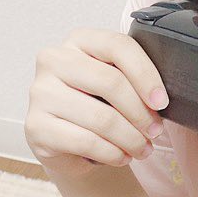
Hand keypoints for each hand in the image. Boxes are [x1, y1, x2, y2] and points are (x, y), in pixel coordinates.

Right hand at [24, 28, 167, 178]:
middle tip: (155, 130)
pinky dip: (112, 153)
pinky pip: (86, 142)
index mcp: (79, 40)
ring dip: (130, 138)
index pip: (118, 46)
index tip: (161, 101)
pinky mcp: (35, 126)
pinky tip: (122, 156)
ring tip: (142, 148)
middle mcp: (54, 60)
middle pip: (111, 82)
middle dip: (141, 112)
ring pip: (101, 117)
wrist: (69, 142)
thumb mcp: (116, 84)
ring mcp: (40, 93)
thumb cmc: (98, 105)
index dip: (146, 75)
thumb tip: (160, 98)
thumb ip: (133, 78)